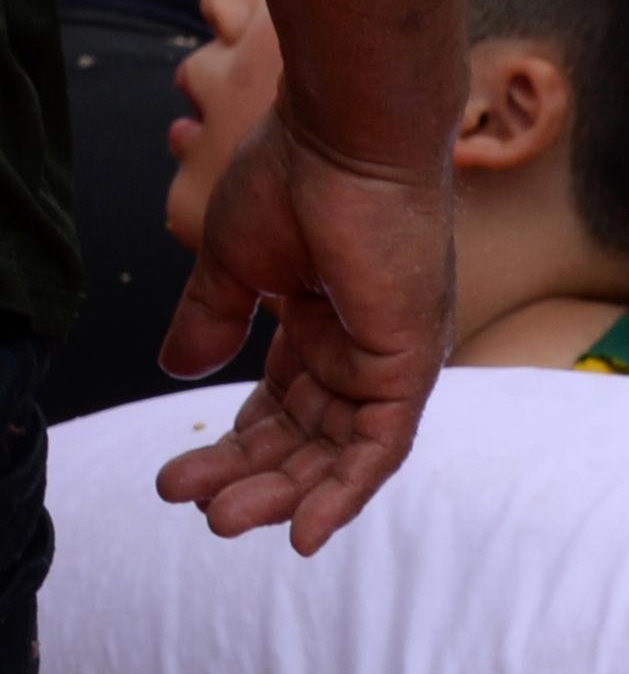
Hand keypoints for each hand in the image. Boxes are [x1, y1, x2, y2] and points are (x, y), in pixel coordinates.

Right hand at [153, 107, 453, 553]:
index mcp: (323, 325)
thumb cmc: (295, 178)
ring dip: (282, 493)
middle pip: (304, 439)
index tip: (181, 474)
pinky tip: (303, 534)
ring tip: (220, 520)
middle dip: (247, 477)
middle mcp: (362, 351)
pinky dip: (345, 493)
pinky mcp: (408, 368)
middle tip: (190, 506)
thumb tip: (175, 368)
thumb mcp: (236, 263)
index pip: (281, 407)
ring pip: (337, 454)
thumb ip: (212, 319)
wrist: (342, 140)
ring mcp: (389, 362)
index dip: (235, 445)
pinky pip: (381, 449)